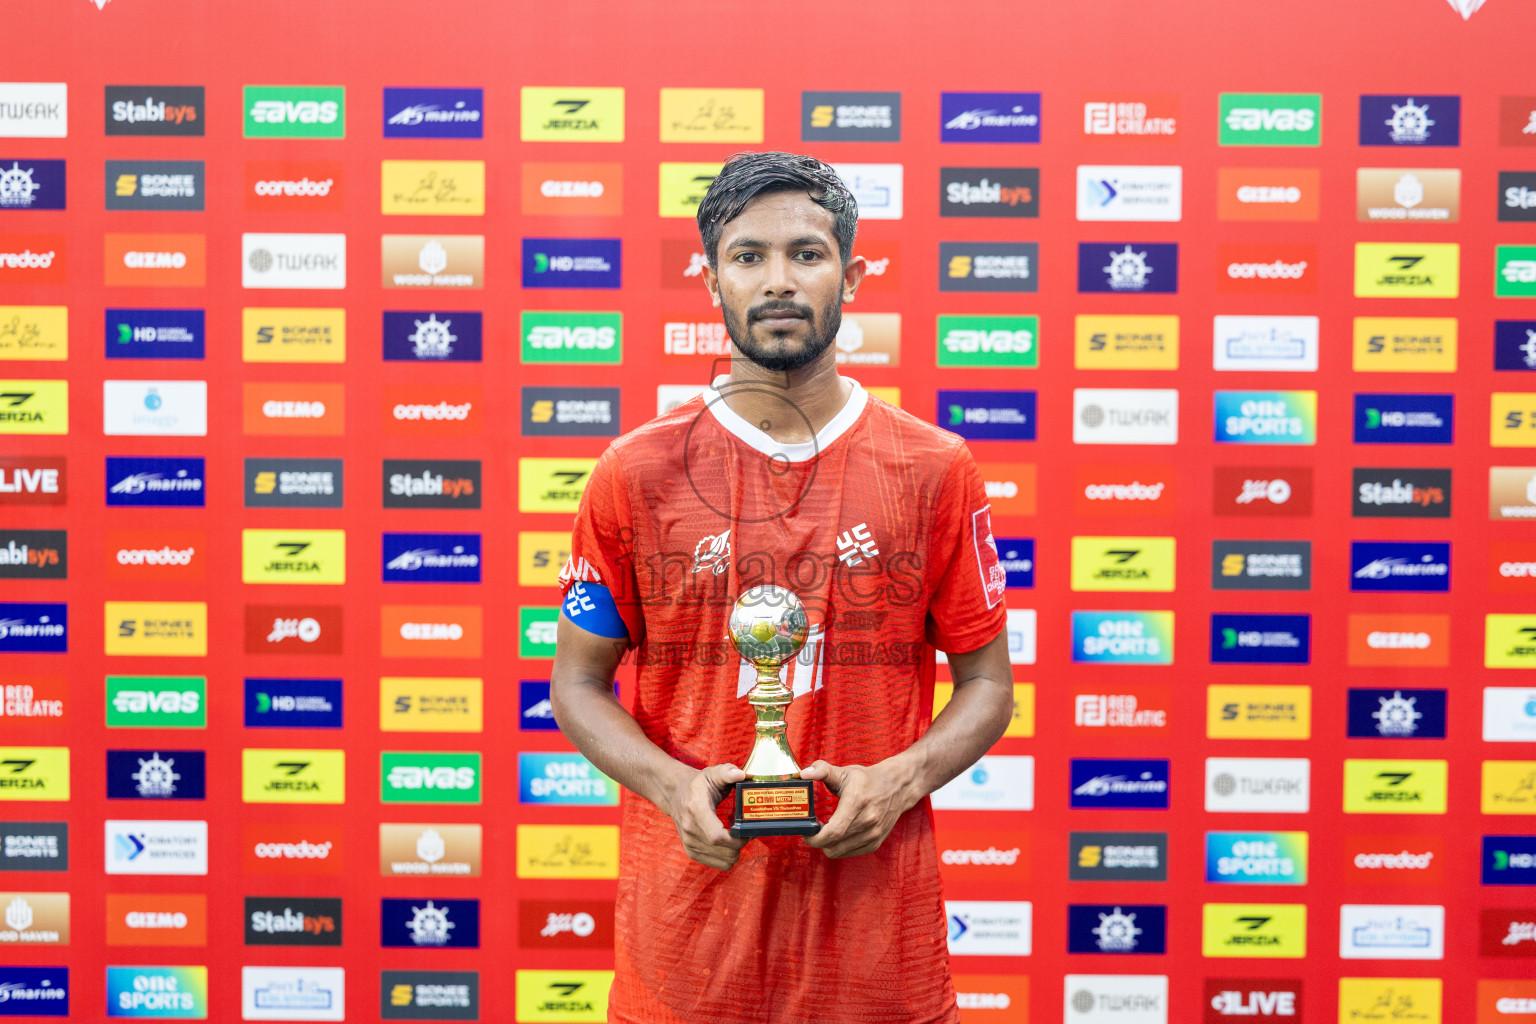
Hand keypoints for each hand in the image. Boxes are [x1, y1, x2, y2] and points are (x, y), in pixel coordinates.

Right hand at [664, 763, 746, 870]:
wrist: (675, 794)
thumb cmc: (698, 785)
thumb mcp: (712, 773)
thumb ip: (727, 772)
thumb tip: (741, 775)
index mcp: (696, 810)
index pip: (717, 837)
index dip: (737, 839)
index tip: (748, 830)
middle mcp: (690, 829)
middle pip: (725, 851)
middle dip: (742, 843)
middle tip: (746, 829)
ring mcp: (689, 843)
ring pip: (725, 861)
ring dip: (736, 849)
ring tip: (735, 832)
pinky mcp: (692, 852)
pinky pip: (720, 864)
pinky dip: (728, 854)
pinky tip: (727, 839)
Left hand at [800, 760, 915, 858]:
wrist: (898, 787)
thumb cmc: (868, 780)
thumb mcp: (844, 772)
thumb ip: (822, 770)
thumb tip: (803, 773)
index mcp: (857, 802)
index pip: (834, 831)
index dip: (815, 836)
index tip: (806, 829)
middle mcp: (867, 821)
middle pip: (833, 844)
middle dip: (817, 839)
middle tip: (812, 828)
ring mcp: (873, 834)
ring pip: (838, 851)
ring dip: (827, 844)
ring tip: (824, 830)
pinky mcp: (875, 843)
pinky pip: (848, 853)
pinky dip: (838, 847)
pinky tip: (838, 833)